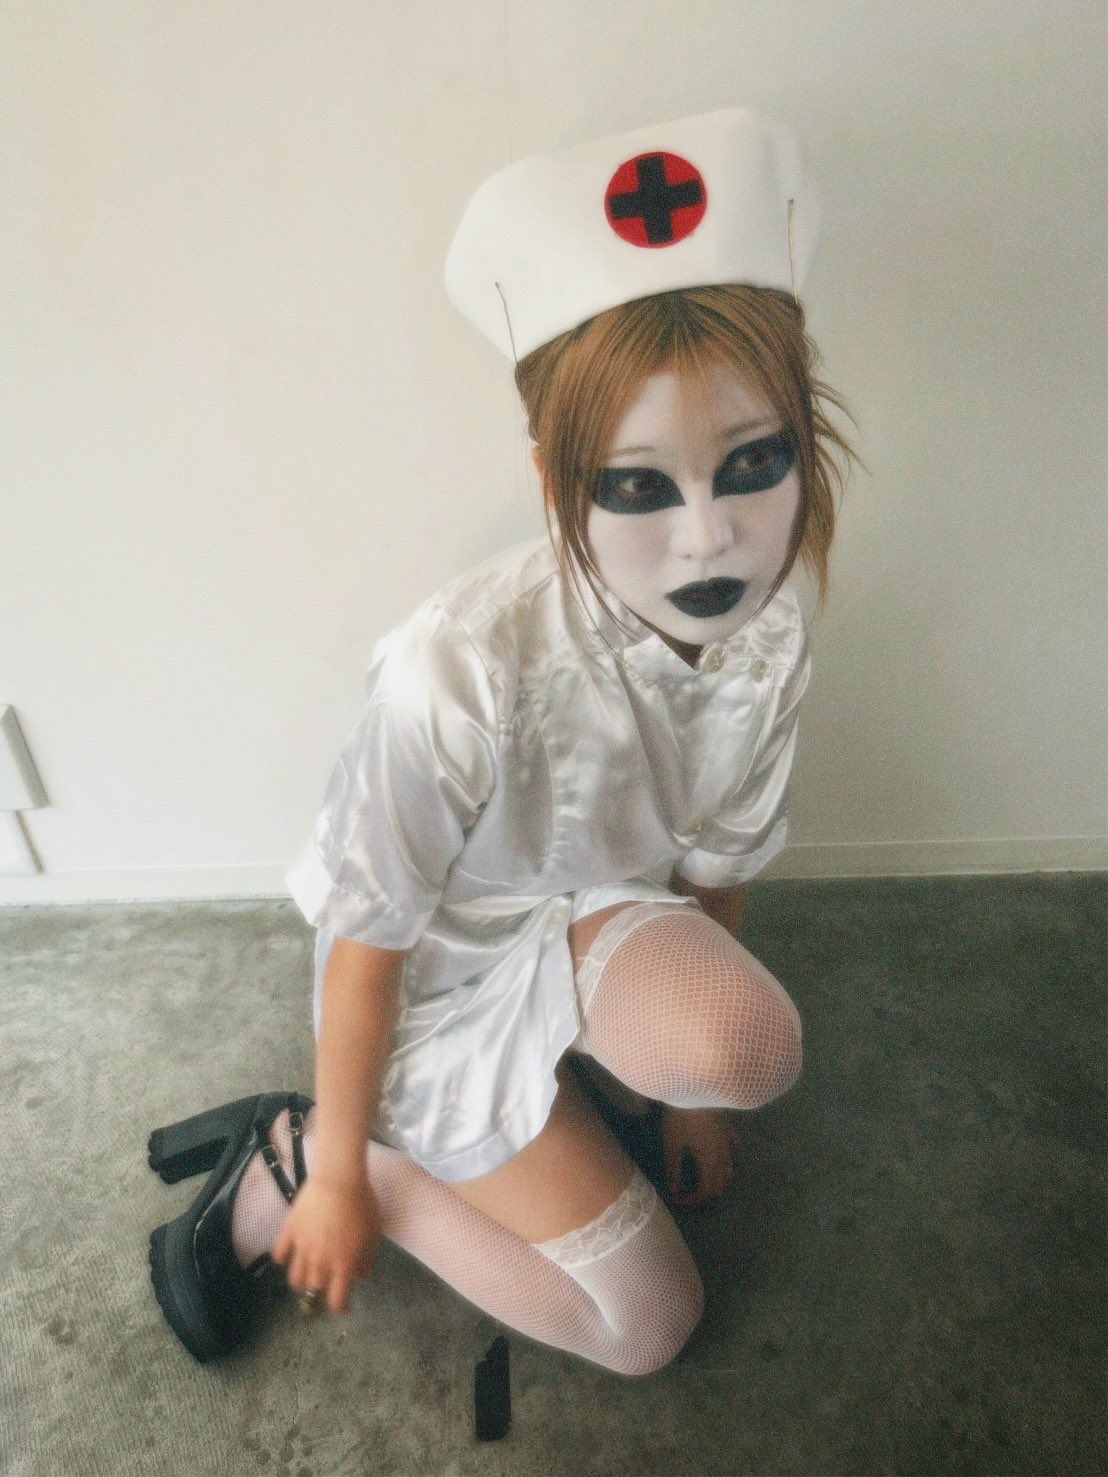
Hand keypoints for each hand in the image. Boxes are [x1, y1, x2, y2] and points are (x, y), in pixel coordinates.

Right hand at [271, 1174, 380, 1314]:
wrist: (338, 1180)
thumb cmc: (362, 1205)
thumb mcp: (373, 1232)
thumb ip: (367, 1257)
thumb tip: (362, 1275)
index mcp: (342, 1265)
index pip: (336, 1300)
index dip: (339, 1307)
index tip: (342, 1305)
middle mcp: (320, 1262)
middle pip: (313, 1290)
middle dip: (319, 1293)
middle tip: (325, 1286)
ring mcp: (301, 1248)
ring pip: (294, 1277)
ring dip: (301, 1280)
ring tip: (307, 1274)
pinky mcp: (289, 1232)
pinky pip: (280, 1253)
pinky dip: (283, 1258)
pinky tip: (288, 1255)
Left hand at [661, 1107, 740, 1208]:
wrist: (696, 1089)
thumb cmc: (681, 1117)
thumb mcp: (673, 1145)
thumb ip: (674, 1169)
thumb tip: (674, 1190)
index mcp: (709, 1163)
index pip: (705, 1191)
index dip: (692, 1200)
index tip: (678, 1198)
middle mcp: (723, 1157)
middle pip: (720, 1184)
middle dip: (705, 1193)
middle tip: (689, 1192)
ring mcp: (728, 1143)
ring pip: (729, 1169)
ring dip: (717, 1179)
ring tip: (702, 1177)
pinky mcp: (728, 1129)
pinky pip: (731, 1148)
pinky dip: (725, 1157)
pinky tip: (717, 1152)